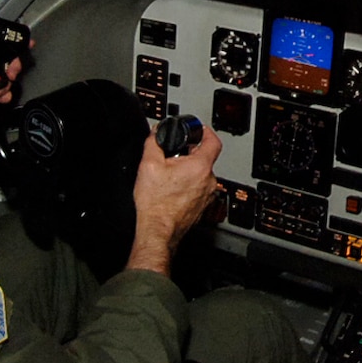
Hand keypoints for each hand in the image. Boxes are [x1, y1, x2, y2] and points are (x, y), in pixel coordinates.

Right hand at [127, 126, 222, 275]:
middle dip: (189, 155)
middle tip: (172, 158)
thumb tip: (156, 133)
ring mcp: (207, 196)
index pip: (213, 141)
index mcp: (200, 167)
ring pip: (201, 176)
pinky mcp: (202, 208)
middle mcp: (209, 181)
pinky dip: (188, 188)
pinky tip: (172, 192)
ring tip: (170, 178)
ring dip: (188, 173)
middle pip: (204, 159)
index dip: (205, 132)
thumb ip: (153, 142)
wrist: (157, 232)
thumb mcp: (148, 165)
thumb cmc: (155, 205)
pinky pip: (198, 190)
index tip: (199, 130)